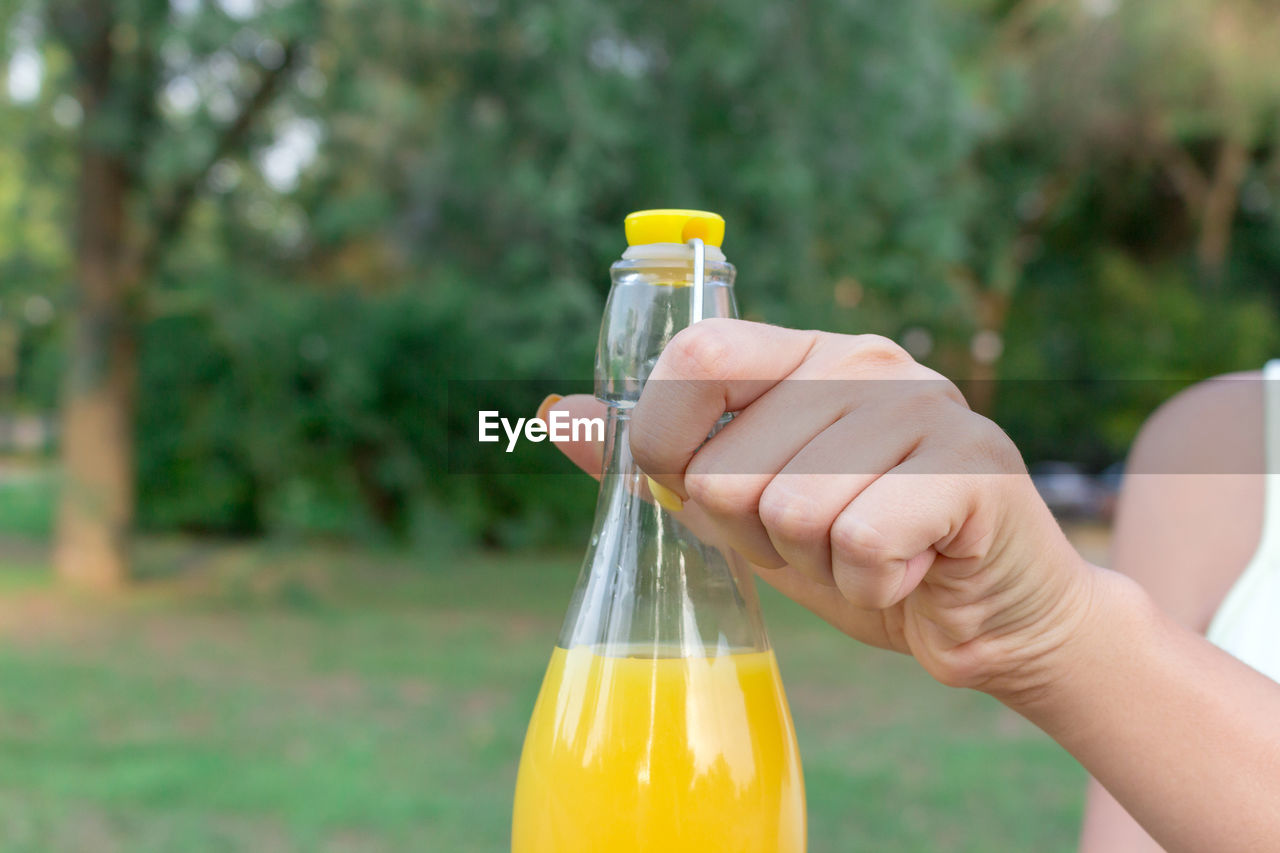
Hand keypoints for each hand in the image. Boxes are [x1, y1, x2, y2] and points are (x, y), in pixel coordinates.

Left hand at [547, 319, 1097, 703]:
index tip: (704, 492)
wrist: (987, 615)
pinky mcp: (974, 468)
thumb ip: (660, 461)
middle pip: (729, 466)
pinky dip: (870, 586)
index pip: (695, 359)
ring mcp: (925, 407)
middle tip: (817, 537)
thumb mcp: (744, 508)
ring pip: (791, 510)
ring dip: (816, 564)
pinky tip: (907, 572)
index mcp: (804, 354)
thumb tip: (557, 415)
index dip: (669, 446)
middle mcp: (864, 362)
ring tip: (866, 552)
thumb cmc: (858, 553)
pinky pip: (861, 544)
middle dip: (753, 533)